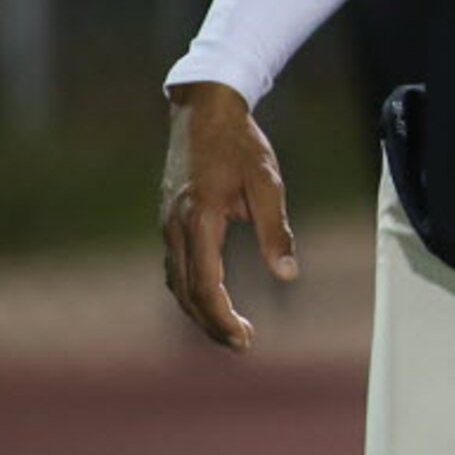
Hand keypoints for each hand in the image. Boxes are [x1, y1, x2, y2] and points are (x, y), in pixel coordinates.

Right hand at [160, 82, 297, 352]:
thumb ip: (275, 230)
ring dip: (200, 310)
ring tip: (229, 329)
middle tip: (242, 344)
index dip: (222, 317)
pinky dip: (191, 290)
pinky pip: (175, 266)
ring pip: (177, 282)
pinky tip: (210, 298)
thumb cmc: (241, 144)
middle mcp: (175, 227)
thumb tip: (287, 274)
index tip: (245, 339)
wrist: (203, 111)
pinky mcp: (169, 219)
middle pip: (186, 292)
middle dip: (212, 323)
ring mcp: (167, 224)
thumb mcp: (267, 183)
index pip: (206, 284)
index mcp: (200, 219)